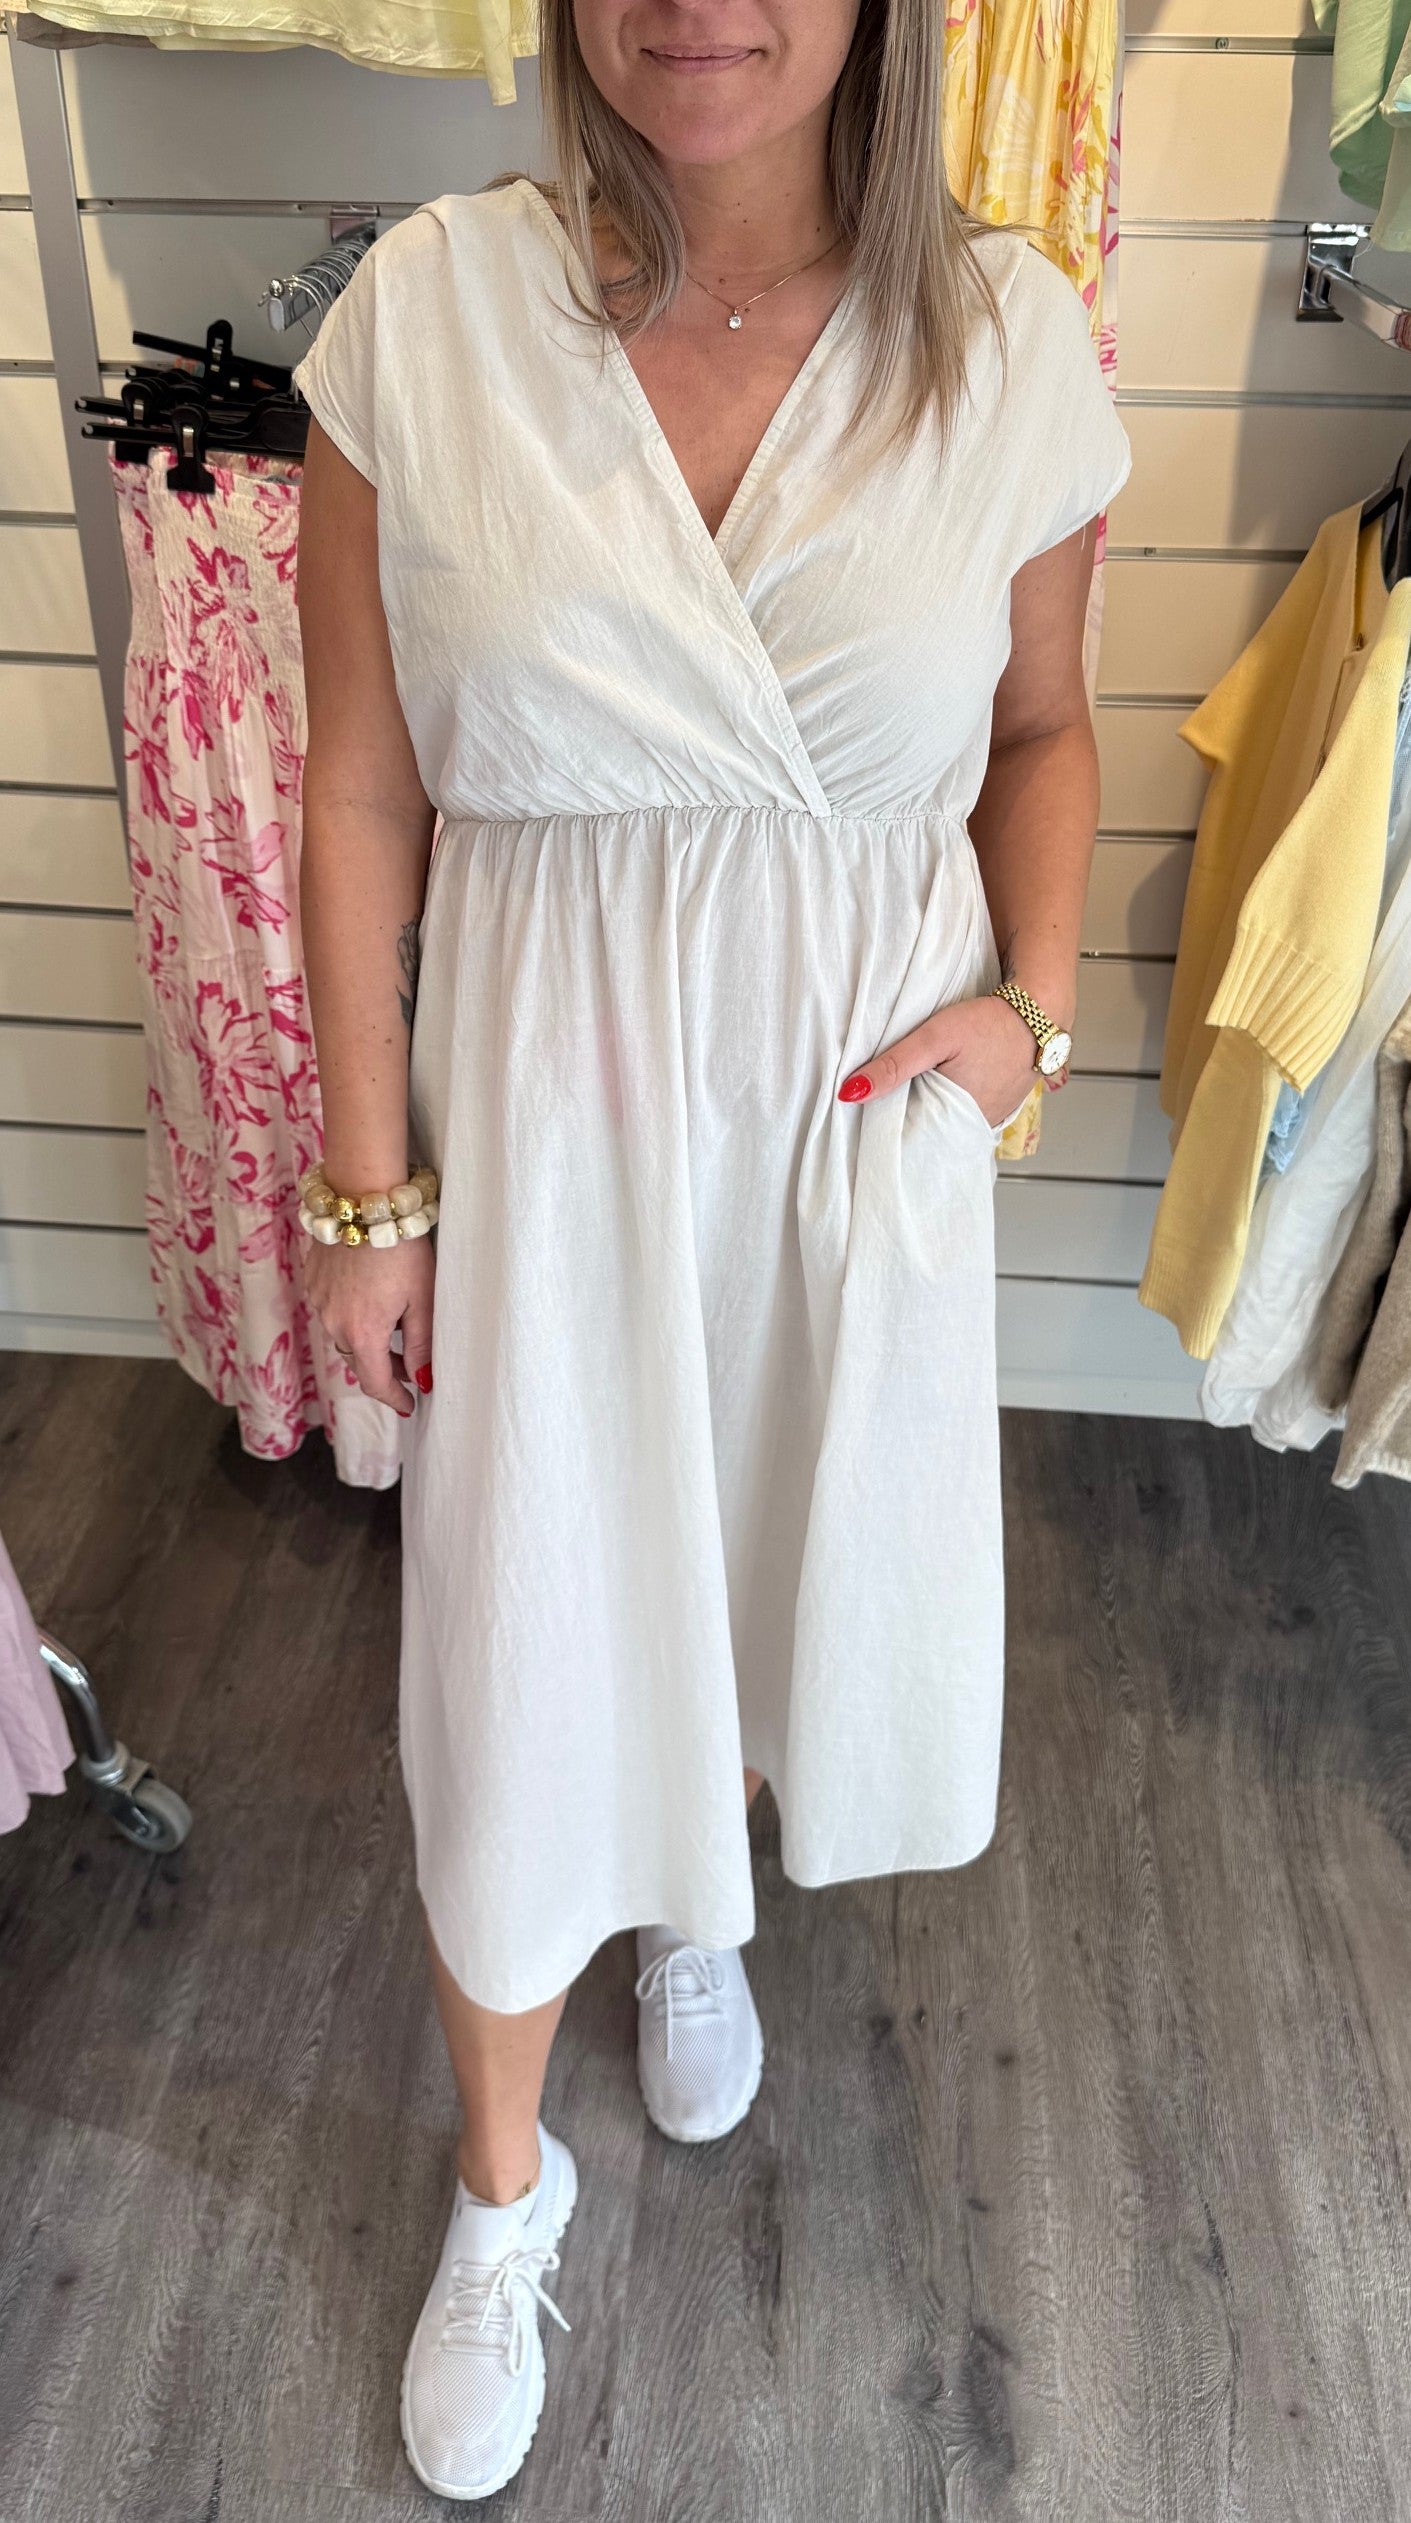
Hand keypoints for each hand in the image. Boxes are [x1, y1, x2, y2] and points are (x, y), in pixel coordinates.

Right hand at [302, 1233, 434, 1416]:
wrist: (364, 1201)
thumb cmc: (402, 1248)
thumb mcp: (422, 1299)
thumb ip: (421, 1345)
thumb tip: (422, 1381)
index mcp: (363, 1334)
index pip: (376, 1383)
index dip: (394, 1398)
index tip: (409, 1405)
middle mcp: (333, 1324)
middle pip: (359, 1360)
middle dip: (385, 1368)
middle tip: (411, 1367)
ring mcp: (319, 1302)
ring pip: (343, 1335)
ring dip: (367, 1340)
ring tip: (394, 1328)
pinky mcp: (313, 1281)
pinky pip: (331, 1310)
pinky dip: (351, 1314)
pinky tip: (370, 1297)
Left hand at [838, 991, 1046, 1124]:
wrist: (1038, 1013)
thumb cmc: (989, 1022)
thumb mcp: (934, 1037)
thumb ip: (893, 1065)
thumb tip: (849, 1093)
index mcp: (956, 1121)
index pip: (910, 1139)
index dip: (888, 1130)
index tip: (866, 1122)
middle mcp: (976, 1128)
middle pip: (928, 1132)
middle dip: (907, 1121)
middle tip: (881, 1107)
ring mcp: (991, 1119)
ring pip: (947, 1123)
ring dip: (929, 1112)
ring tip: (909, 1096)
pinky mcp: (999, 1107)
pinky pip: (965, 1114)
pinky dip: (950, 1105)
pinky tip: (939, 1090)